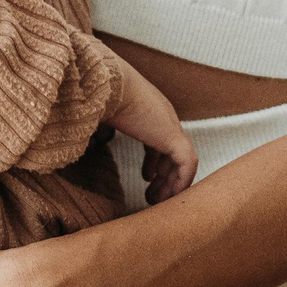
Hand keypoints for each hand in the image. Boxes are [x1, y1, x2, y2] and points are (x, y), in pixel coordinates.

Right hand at [105, 63, 197, 201]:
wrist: (111, 85)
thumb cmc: (100, 97)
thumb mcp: (101, 116)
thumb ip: (103, 129)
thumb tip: (99, 141)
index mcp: (150, 111)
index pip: (159, 139)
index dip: (154, 161)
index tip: (146, 178)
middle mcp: (164, 118)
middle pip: (171, 152)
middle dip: (164, 176)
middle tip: (153, 195)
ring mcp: (171, 126)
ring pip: (181, 160)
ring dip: (172, 183)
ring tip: (160, 201)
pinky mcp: (174, 137)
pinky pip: (187, 163)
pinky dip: (182, 181)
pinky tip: (172, 195)